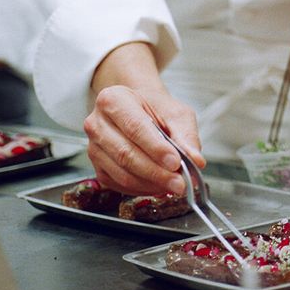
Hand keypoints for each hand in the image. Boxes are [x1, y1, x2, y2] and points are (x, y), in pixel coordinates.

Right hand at [84, 43, 204, 195]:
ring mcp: (93, 147)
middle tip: (179, 182)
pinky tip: (159, 186)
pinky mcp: (97, 167)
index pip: (135, 127)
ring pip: (122, 173)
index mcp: (113, 99)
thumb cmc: (155, 109)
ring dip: (150, 183)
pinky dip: (142, 189)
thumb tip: (195, 159)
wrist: (139, 110)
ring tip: (173, 185)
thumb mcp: (176, 113)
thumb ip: (186, 135)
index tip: (176, 162)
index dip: (156, 148)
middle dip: (156, 172)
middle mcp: (97, 123)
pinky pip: (119, 184)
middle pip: (126, 153)